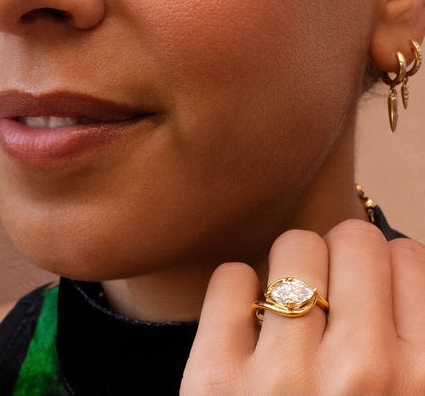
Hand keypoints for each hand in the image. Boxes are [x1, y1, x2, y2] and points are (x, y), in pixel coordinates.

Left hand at [180, 220, 424, 394]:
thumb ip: (413, 348)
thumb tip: (400, 267)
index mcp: (423, 384)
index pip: (410, 258)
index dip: (389, 265)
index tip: (373, 282)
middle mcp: (364, 375)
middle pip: (353, 238)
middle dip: (343, 255)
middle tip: (331, 287)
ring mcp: (286, 376)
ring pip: (293, 246)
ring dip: (291, 265)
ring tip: (289, 300)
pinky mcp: (216, 379)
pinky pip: (230, 277)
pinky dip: (236, 288)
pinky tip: (245, 319)